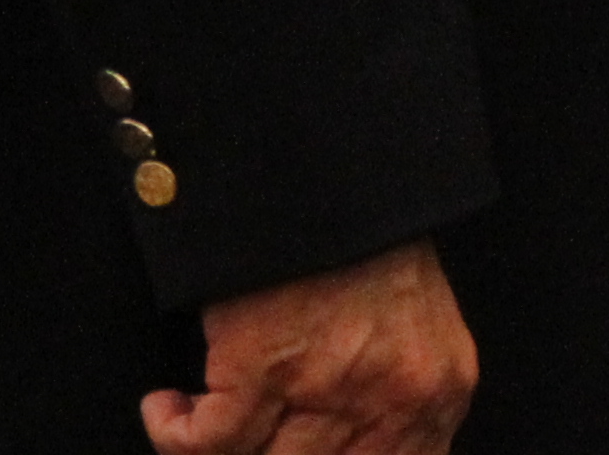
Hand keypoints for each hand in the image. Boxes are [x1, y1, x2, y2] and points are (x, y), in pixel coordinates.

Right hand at [144, 239, 475, 453]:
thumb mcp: (415, 336)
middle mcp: (392, 399)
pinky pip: (205, 442)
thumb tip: (349, 454)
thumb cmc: (370, 252)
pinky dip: (174, 431)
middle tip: (243, 442)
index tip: (281, 453)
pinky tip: (170, 408)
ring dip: (219, 453)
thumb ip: (396, 407)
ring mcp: (329, 387)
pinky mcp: (262, 368)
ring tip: (200, 429)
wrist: (333, 181)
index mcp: (438, 392)